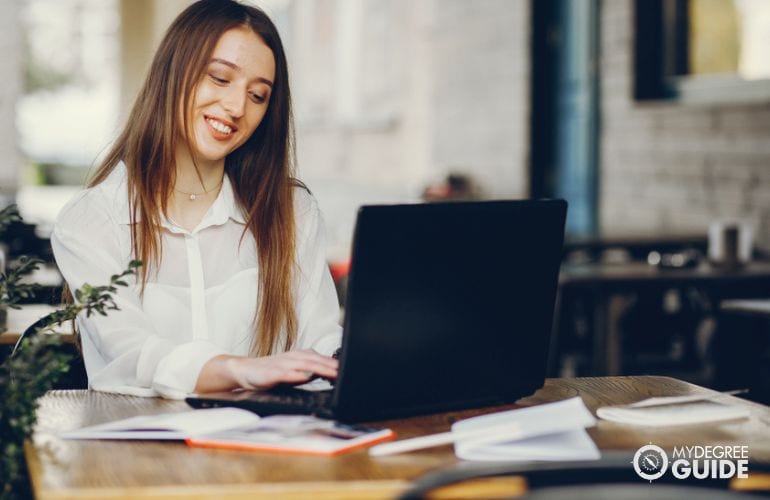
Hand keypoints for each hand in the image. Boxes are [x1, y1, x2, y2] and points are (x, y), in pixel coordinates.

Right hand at [195, 350, 337, 392]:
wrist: (244, 370)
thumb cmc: (270, 372)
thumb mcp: (293, 371)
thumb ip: (310, 372)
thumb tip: (329, 375)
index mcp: (300, 356)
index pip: (322, 359)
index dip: (336, 363)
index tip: (351, 369)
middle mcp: (293, 357)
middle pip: (317, 360)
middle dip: (333, 365)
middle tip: (348, 371)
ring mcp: (283, 364)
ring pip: (305, 365)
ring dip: (320, 368)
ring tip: (334, 373)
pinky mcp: (272, 373)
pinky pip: (287, 373)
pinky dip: (297, 375)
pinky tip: (306, 377)